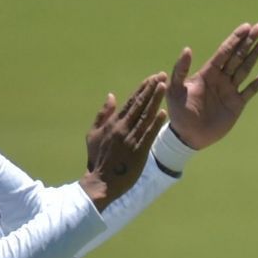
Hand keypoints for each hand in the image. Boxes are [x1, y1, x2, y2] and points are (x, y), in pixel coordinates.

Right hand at [80, 72, 167, 210]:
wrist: (100, 182)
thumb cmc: (97, 158)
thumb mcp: (93, 133)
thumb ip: (103, 114)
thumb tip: (112, 95)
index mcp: (113, 123)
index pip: (130, 102)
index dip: (142, 89)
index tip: (152, 78)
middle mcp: (122, 128)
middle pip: (139, 105)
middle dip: (151, 89)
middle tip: (162, 75)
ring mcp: (130, 139)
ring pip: (145, 116)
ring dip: (155, 100)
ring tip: (164, 86)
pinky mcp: (138, 152)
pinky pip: (148, 135)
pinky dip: (156, 123)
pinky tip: (163, 113)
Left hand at [166, 22, 257, 149]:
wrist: (188, 136)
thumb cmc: (179, 112)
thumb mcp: (175, 89)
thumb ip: (180, 69)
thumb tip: (188, 49)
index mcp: (207, 73)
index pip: (224, 52)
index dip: (235, 39)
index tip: (246, 27)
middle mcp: (220, 79)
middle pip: (238, 56)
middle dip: (248, 41)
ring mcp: (230, 91)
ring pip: (246, 69)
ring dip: (255, 55)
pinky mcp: (237, 104)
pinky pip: (251, 90)